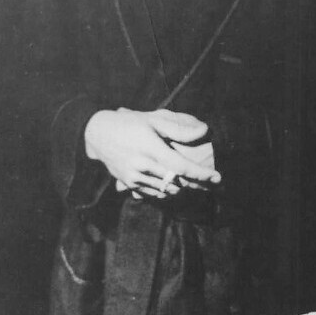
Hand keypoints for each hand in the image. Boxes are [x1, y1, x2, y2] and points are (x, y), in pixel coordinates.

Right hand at [85, 109, 219, 197]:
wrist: (98, 134)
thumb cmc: (130, 124)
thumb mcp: (154, 119)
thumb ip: (179, 128)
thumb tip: (205, 131)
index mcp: (151, 148)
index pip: (181, 167)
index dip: (201, 174)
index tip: (217, 177)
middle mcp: (142, 165)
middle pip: (176, 182)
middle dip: (196, 185)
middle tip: (210, 183)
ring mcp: (134, 177)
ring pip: (167, 191)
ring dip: (182, 189)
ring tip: (194, 184)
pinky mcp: (129, 184)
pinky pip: (154, 194)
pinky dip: (167, 192)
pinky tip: (175, 185)